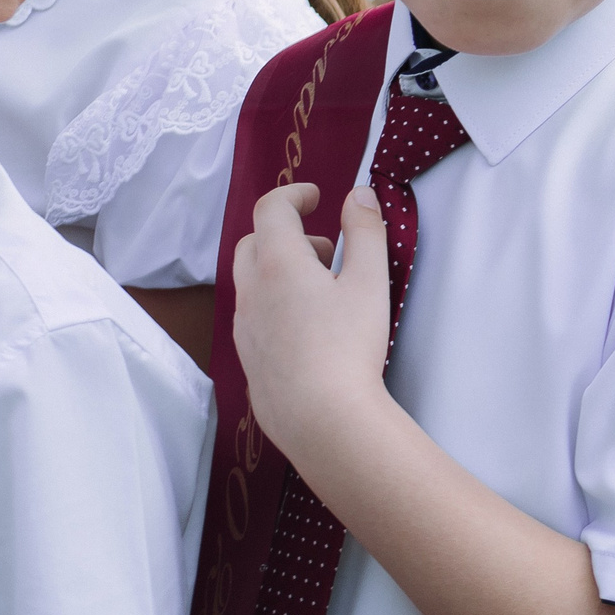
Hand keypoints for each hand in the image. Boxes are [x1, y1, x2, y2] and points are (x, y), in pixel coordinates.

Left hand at [230, 183, 392, 461]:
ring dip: (280, 269)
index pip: (270, 210)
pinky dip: (275, 302)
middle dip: (285, 233)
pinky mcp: (247, 359)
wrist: (322, 420)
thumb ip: (366, 231)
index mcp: (278, 264)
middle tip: (326, 250)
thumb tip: (358, 194)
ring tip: (324, 290)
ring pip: (250, 281)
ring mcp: (243, 328)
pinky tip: (310, 329)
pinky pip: (253, 314)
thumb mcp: (370, 281)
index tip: (318, 196)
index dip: (293, 194)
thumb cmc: (349, 346)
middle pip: (252, 242)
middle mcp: (250, 292)